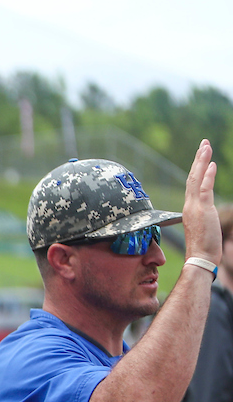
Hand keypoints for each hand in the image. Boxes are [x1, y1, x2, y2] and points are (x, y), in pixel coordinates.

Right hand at [183, 140, 220, 266]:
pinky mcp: (202, 209)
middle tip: (204, 143)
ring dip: (202, 161)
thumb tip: (206, 216)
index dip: (198, 170)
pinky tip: (211, 164)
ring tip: (206, 146)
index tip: (203, 158)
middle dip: (199, 159)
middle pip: (193, 177)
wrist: (200, 258)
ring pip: (196, 179)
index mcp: (190, 208)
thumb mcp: (204, 228)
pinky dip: (207, 175)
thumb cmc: (204, 247)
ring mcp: (194, 207)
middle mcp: (190, 205)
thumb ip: (204, 217)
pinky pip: (204, 188)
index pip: (193, 185)